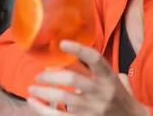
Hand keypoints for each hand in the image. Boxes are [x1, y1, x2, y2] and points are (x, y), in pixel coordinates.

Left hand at [26, 41, 149, 115]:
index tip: (62, 43)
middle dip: (52, 75)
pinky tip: (32, 103)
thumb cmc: (119, 97)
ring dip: (43, 92)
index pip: (95, 59)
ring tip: (32, 88)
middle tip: (39, 74)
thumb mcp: (113, 79)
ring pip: (63, 98)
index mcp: (109, 77)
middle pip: (73, 79)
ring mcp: (93, 109)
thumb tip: (71, 53)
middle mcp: (101, 92)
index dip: (78, 49)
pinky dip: (42, 109)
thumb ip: (95, 68)